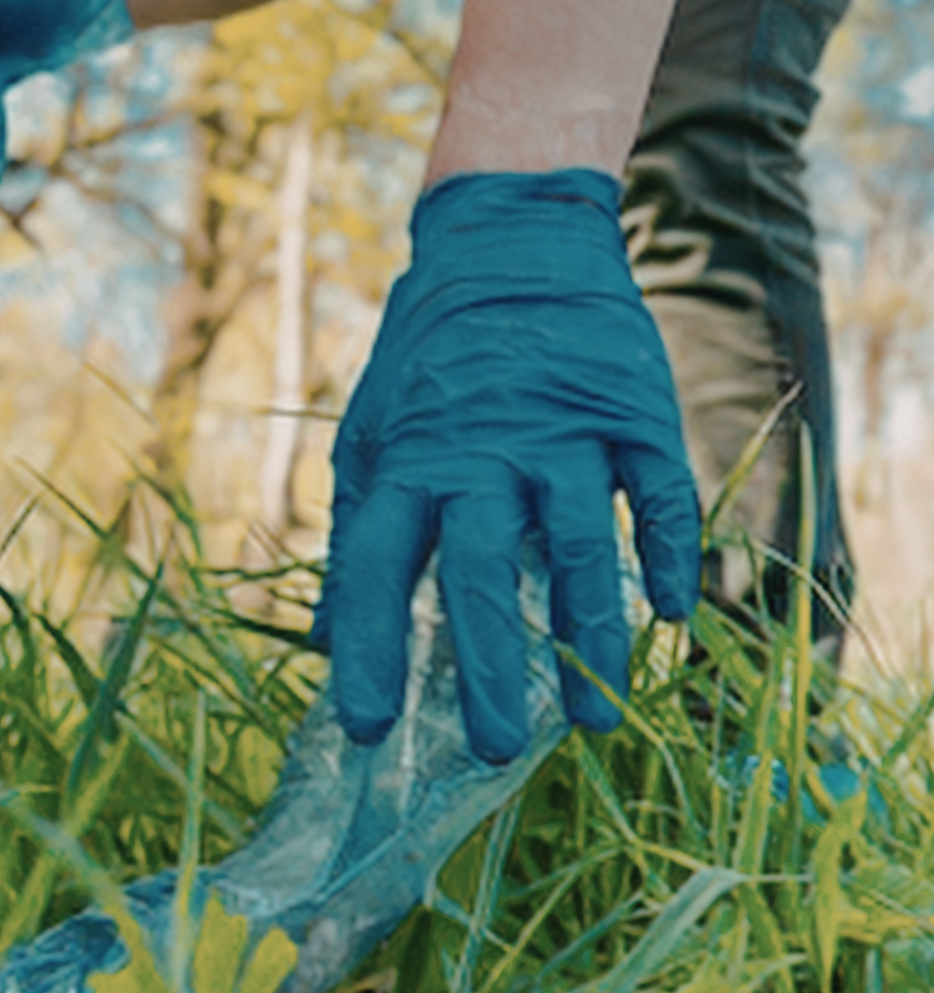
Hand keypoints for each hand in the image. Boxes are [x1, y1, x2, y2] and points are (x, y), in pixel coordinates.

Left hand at [314, 168, 700, 762]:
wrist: (512, 241)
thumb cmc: (427, 361)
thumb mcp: (369, 437)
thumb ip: (354, 537)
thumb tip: (323, 641)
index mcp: (407, 463)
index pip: (377, 570)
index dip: (369, 649)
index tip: (366, 726)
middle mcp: (482, 454)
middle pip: (481, 577)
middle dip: (485, 670)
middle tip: (494, 751)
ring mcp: (563, 432)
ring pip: (577, 548)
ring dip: (588, 639)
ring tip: (593, 720)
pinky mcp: (632, 411)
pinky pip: (657, 493)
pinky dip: (665, 552)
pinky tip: (670, 615)